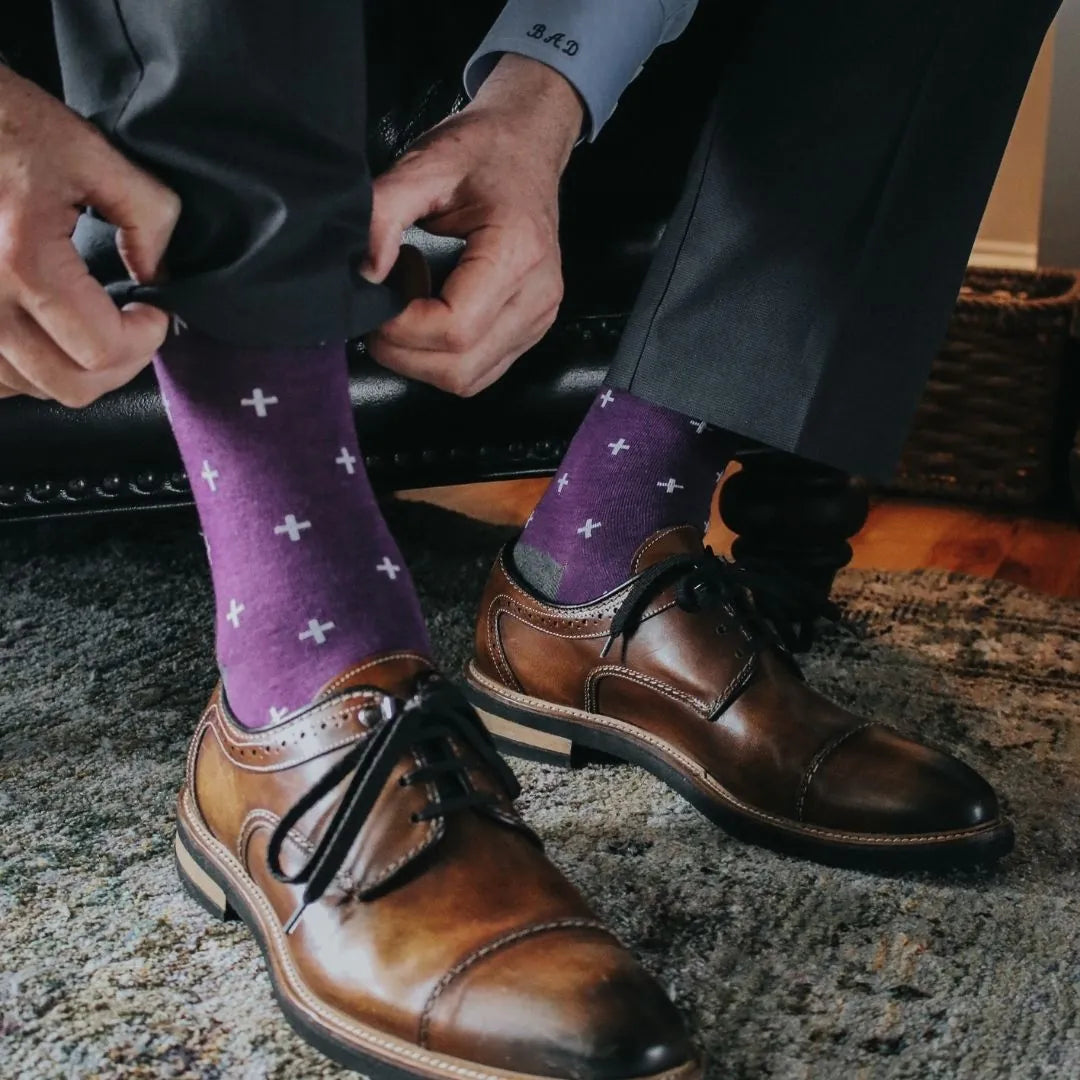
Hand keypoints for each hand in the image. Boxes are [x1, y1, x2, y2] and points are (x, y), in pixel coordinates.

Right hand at [0, 66, 179, 406]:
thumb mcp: (89, 151)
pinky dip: (30, 371)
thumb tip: (158, 273)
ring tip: (94, 330)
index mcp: (23, 260)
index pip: (103, 348)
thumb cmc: (4, 124)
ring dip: (77, 371)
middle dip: (120, 365)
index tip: (154, 312)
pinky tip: (50, 339)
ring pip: (33, 388)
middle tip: (135, 332)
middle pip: (71, 385)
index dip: (147, 339)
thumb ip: (147, 214)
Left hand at [364, 54, 583, 396]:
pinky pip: (478, 370)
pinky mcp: (530, 329)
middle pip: (459, 368)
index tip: (379, 293)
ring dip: (421, 359)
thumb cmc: (484, 150)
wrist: (528, 144)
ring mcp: (538, 320)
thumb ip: (383, 214)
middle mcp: (537, 297)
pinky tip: (430, 316)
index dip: (402, 328)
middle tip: (383, 304)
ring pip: (467, 379)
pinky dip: (442, 357)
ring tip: (409, 305)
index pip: (454, 329)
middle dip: (403, 351)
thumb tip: (364, 273)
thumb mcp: (425, 165)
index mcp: (518, 253)